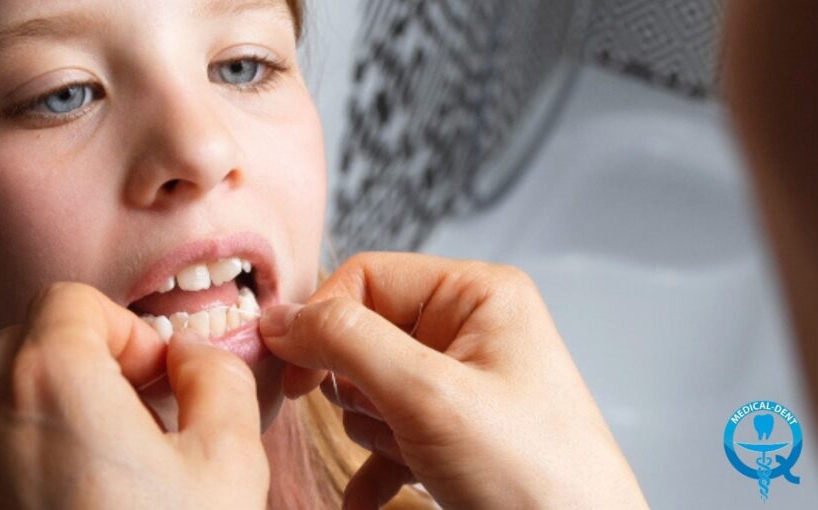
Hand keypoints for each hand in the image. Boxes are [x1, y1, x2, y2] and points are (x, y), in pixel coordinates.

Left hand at [0, 282, 267, 508]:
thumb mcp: (230, 458)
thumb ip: (216, 375)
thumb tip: (191, 356)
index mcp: (51, 383)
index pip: (72, 302)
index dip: (128, 330)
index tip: (158, 378)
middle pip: (30, 344)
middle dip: (90, 363)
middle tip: (143, 412)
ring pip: (2, 400)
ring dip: (56, 410)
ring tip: (112, 464)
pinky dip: (24, 457)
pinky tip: (77, 502)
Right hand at [259, 253, 646, 508]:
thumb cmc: (536, 476)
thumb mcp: (428, 396)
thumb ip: (348, 343)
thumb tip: (281, 318)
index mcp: (476, 294)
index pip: (365, 277)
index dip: (322, 321)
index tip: (295, 371)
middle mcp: (469, 330)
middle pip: (362, 335)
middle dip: (359, 388)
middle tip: (390, 421)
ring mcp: (461, 383)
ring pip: (368, 388)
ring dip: (374, 430)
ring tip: (415, 455)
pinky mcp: (453, 431)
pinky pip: (387, 433)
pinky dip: (376, 465)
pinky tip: (376, 495)